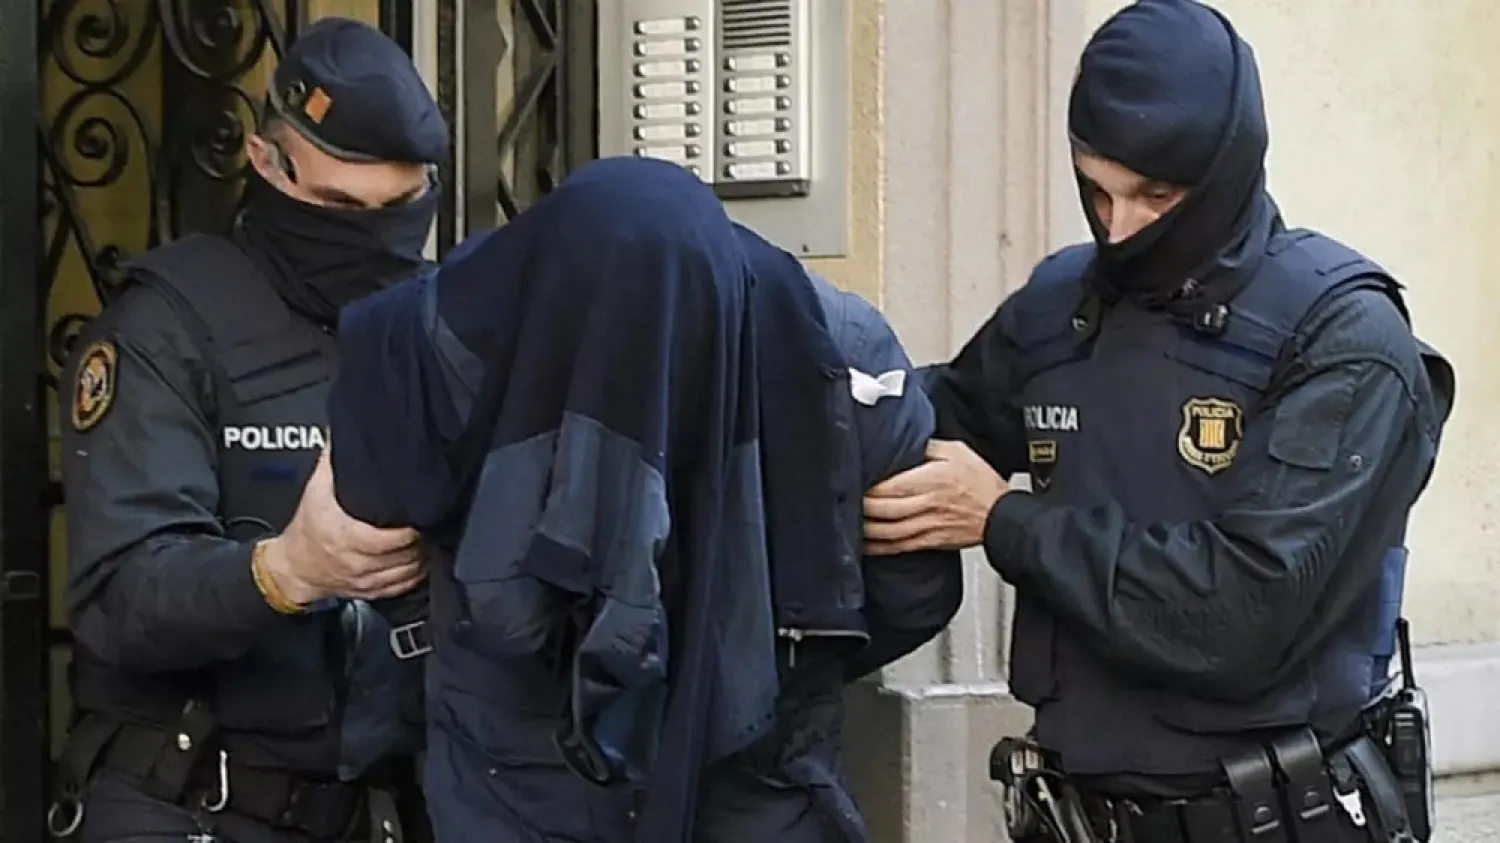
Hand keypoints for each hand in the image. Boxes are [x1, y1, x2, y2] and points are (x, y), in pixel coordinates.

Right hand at [259, 449, 425, 603]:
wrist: (293, 566)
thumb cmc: (308, 528)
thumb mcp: (315, 490)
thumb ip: (333, 462)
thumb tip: (346, 434)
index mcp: (344, 536)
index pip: (387, 540)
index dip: (410, 530)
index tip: (421, 515)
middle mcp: (356, 561)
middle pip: (404, 556)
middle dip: (422, 539)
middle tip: (431, 522)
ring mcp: (365, 579)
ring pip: (408, 572)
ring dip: (423, 556)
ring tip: (430, 538)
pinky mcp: (372, 592)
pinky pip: (404, 586)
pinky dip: (417, 573)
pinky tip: (423, 559)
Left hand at [863, 440, 1008, 555]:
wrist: (1003, 515)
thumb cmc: (983, 483)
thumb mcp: (957, 452)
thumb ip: (929, 447)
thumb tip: (908, 442)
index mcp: (933, 480)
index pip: (892, 486)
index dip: (870, 487)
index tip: (856, 480)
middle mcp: (929, 505)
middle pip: (886, 510)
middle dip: (863, 508)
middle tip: (848, 501)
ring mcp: (928, 526)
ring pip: (889, 532)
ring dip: (866, 529)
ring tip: (850, 522)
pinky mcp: (930, 541)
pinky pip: (899, 547)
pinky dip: (879, 548)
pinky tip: (866, 545)